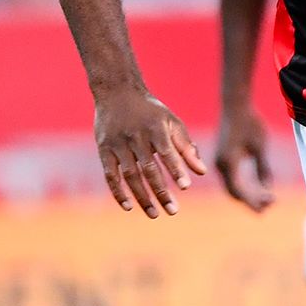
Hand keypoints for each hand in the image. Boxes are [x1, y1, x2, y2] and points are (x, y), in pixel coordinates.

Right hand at [94, 87, 206, 217]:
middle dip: (161, 191)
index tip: (185, 187)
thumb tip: (202, 172)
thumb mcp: (171, 123)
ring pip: (130, 175)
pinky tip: (128, 207)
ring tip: (154, 214)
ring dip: (142, 196)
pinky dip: (118, 192)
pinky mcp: (104, 150)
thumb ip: (186, 148)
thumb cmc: (150, 111)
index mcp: (155, 128)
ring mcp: (118, 144)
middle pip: (149, 169)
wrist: (117, 92)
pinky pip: (110, 175)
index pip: (167, 152)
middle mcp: (136, 137)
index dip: (176, 169)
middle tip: (173, 211)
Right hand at [213, 107, 274, 211]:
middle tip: (269, 205)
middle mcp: (221, 165)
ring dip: (248, 194)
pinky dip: (244, 185)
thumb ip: (263, 168)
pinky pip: (232, 178)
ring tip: (266, 199)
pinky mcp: (223, 157)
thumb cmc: (249, 123)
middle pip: (235, 192)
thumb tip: (267, 187)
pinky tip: (259, 186)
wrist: (235, 105)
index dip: (254, 200)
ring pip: (233, 186)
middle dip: (251, 200)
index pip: (240, 191)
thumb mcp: (259, 147)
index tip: (271, 202)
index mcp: (228, 163)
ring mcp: (220, 161)